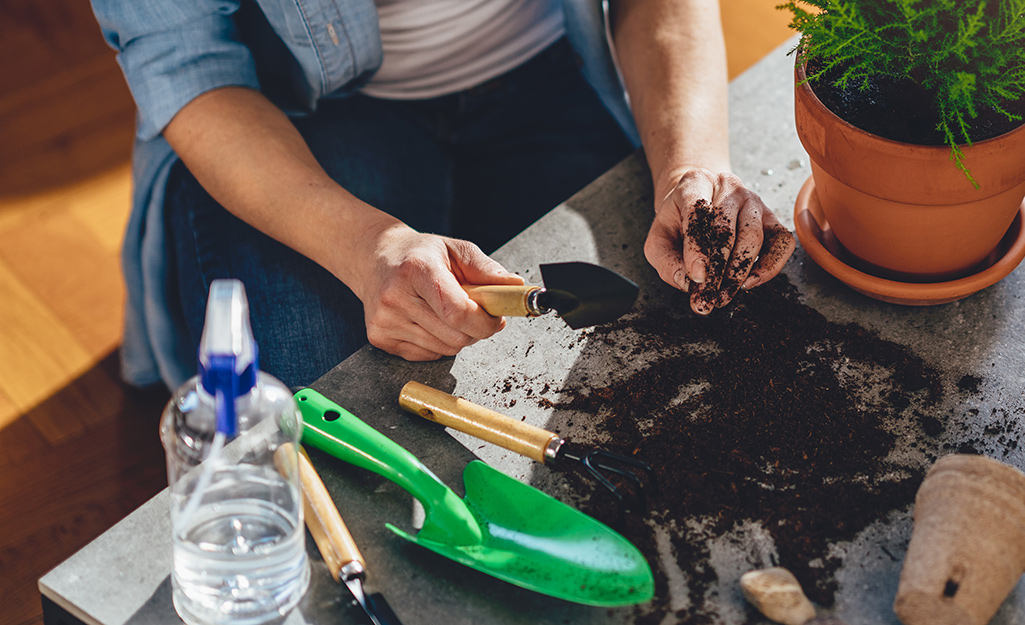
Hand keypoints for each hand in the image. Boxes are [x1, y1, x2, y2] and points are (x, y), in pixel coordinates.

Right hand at [352, 223, 523, 359]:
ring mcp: (384, 320)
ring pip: (445, 350)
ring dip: (457, 336)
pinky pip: (427, 355)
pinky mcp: (379, 337)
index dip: (485, 322)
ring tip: (446, 312)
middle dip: (475, 329)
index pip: (458, 311)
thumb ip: (487, 270)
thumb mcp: (456, 250)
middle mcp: (395, 297)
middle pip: (455, 336)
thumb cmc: (420, 254)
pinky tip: (428, 320)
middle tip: (474, 311)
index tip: (496, 318)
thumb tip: (516, 286)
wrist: (375, 258)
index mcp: (417, 269)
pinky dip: (438, 343)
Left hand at [644, 168, 794, 314]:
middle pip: (728, 227)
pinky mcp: (771, 217)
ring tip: (723, 295)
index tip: (696, 276)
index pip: (698, 210)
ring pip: (754, 236)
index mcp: (696, 182)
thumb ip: (666, 261)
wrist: (696, 202)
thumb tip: (687, 282)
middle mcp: (728, 186)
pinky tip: (750, 283)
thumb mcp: (658, 238)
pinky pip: (781, 241)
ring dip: (739, 271)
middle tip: (708, 296)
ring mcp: (753, 200)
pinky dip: (770, 266)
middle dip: (718, 268)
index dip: (697, 247)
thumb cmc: (677, 222)